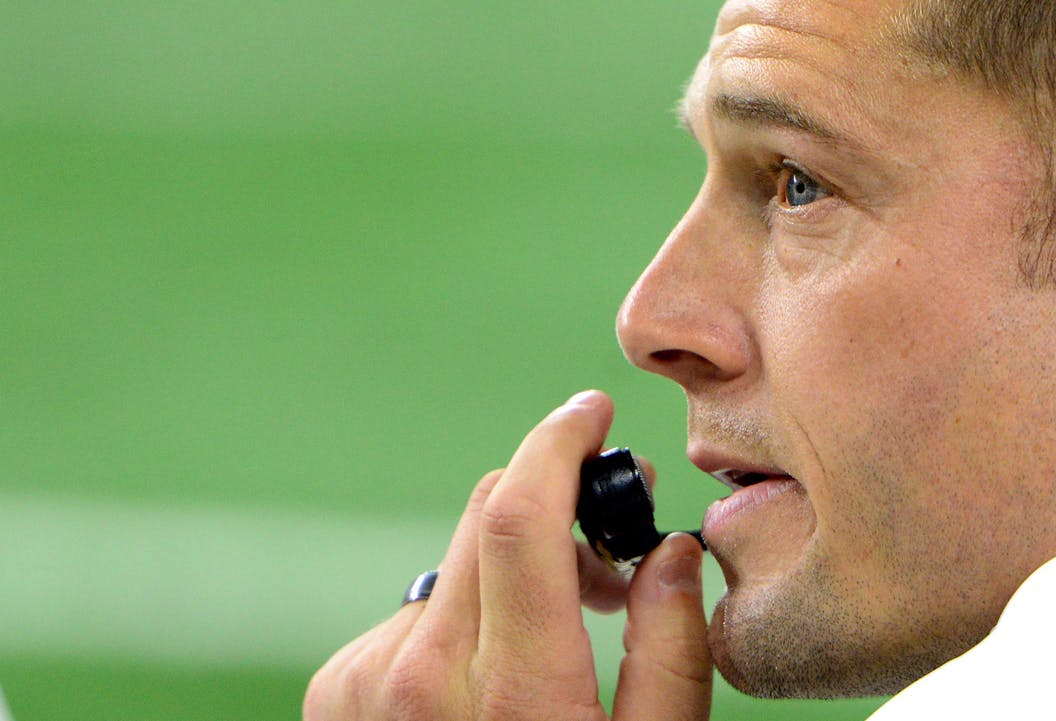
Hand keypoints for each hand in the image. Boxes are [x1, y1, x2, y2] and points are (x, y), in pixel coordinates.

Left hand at [304, 390, 712, 720]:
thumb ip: (669, 651)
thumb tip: (668, 551)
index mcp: (510, 693)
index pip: (515, 513)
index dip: (557, 442)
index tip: (591, 414)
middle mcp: (417, 677)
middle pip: (484, 519)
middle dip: (553, 506)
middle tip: (606, 554)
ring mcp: (364, 685)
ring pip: (454, 568)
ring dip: (509, 575)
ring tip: (550, 647)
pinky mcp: (334, 695)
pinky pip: (414, 616)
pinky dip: (461, 624)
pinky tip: (487, 686)